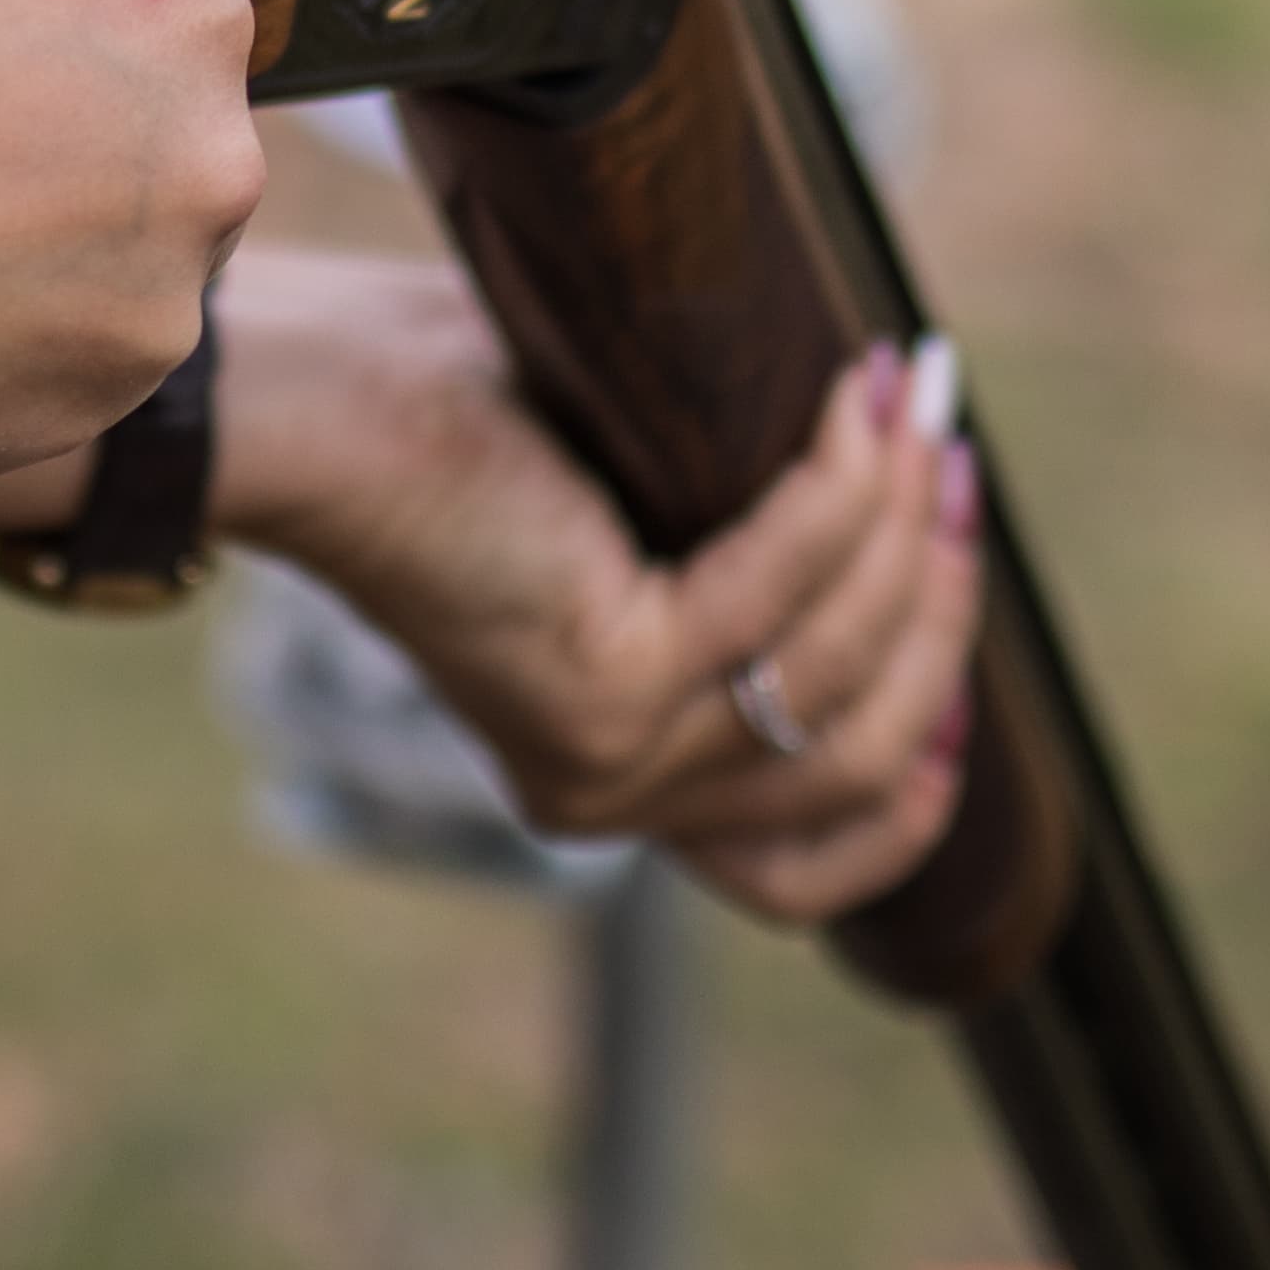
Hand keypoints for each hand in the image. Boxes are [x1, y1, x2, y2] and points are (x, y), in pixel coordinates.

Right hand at [0, 0, 266, 490]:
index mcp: (187, 12)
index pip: (152, 3)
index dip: (28, 13)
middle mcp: (211, 167)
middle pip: (146, 138)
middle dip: (44, 133)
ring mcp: (149, 309)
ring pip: (100, 258)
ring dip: (15, 243)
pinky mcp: (73, 416)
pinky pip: (42, 362)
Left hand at [212, 251, 977, 924]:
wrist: (301, 406)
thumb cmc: (444, 420)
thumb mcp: (621, 518)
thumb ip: (744, 557)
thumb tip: (906, 478)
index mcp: (611, 777)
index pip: (802, 869)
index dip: (912, 783)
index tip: (968, 675)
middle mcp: (610, 793)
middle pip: (859, 752)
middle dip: (935, 609)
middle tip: (950, 463)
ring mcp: (610, 751)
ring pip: (837, 671)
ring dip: (901, 528)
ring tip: (909, 406)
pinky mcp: (606, 678)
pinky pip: (779, 588)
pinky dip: (839, 488)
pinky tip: (850, 401)